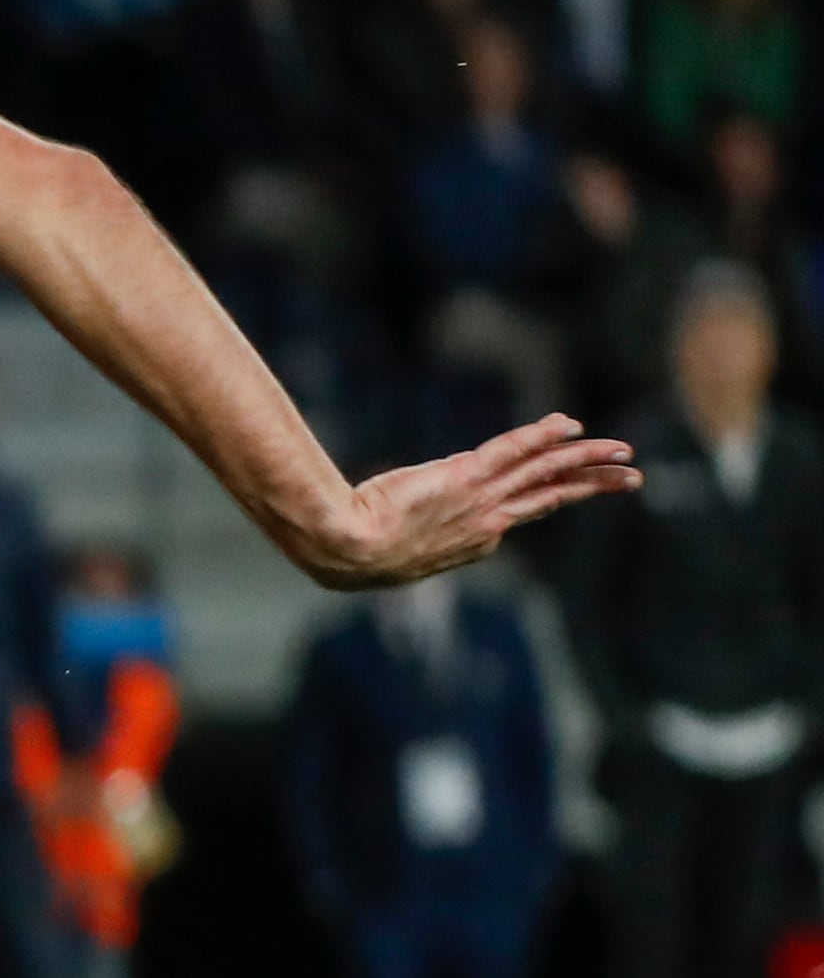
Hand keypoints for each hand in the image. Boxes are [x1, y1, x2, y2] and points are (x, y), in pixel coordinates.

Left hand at [282, 416, 641, 588]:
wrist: (348, 551)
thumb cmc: (355, 553)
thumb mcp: (390, 549)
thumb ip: (405, 536)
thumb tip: (390, 533)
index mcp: (474, 541)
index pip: (517, 511)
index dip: (540, 494)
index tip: (562, 484)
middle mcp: (488, 522)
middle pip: (550, 497)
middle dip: (592, 486)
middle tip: (630, 479)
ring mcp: (481, 500)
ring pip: (545, 474)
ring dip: (586, 461)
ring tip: (623, 454)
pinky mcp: (467, 477)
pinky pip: (514, 451)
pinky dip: (542, 435)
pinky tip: (570, 424)